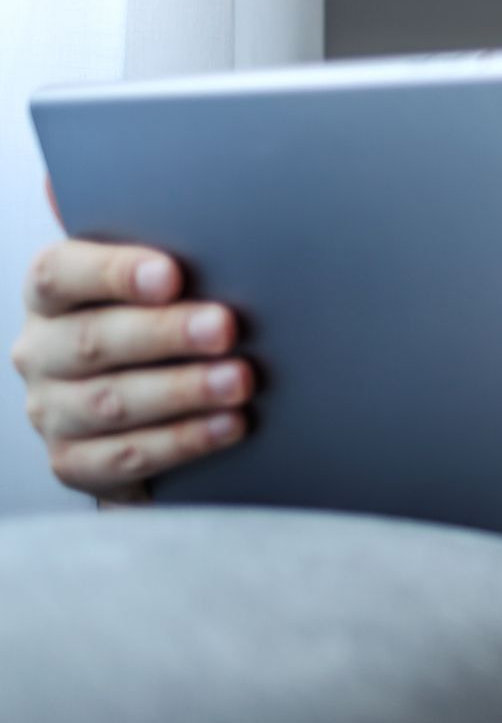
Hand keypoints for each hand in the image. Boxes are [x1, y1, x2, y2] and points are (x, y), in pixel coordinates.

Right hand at [11, 238, 253, 502]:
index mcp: (51, 299)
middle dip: (165, 333)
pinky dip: (184, 440)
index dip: (112, 272)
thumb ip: (174, 282)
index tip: (170, 274)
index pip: (60, 274)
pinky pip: (129, 454)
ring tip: (238, 380)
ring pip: (113, 401)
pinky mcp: (74, 462)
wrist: (137, 421)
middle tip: (224, 328)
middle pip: (94, 339)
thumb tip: (234, 260)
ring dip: (183, 390)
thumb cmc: (154, 340)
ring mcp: (52, 411)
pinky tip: (228, 425)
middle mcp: (41, 353)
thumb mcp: (155, 302)